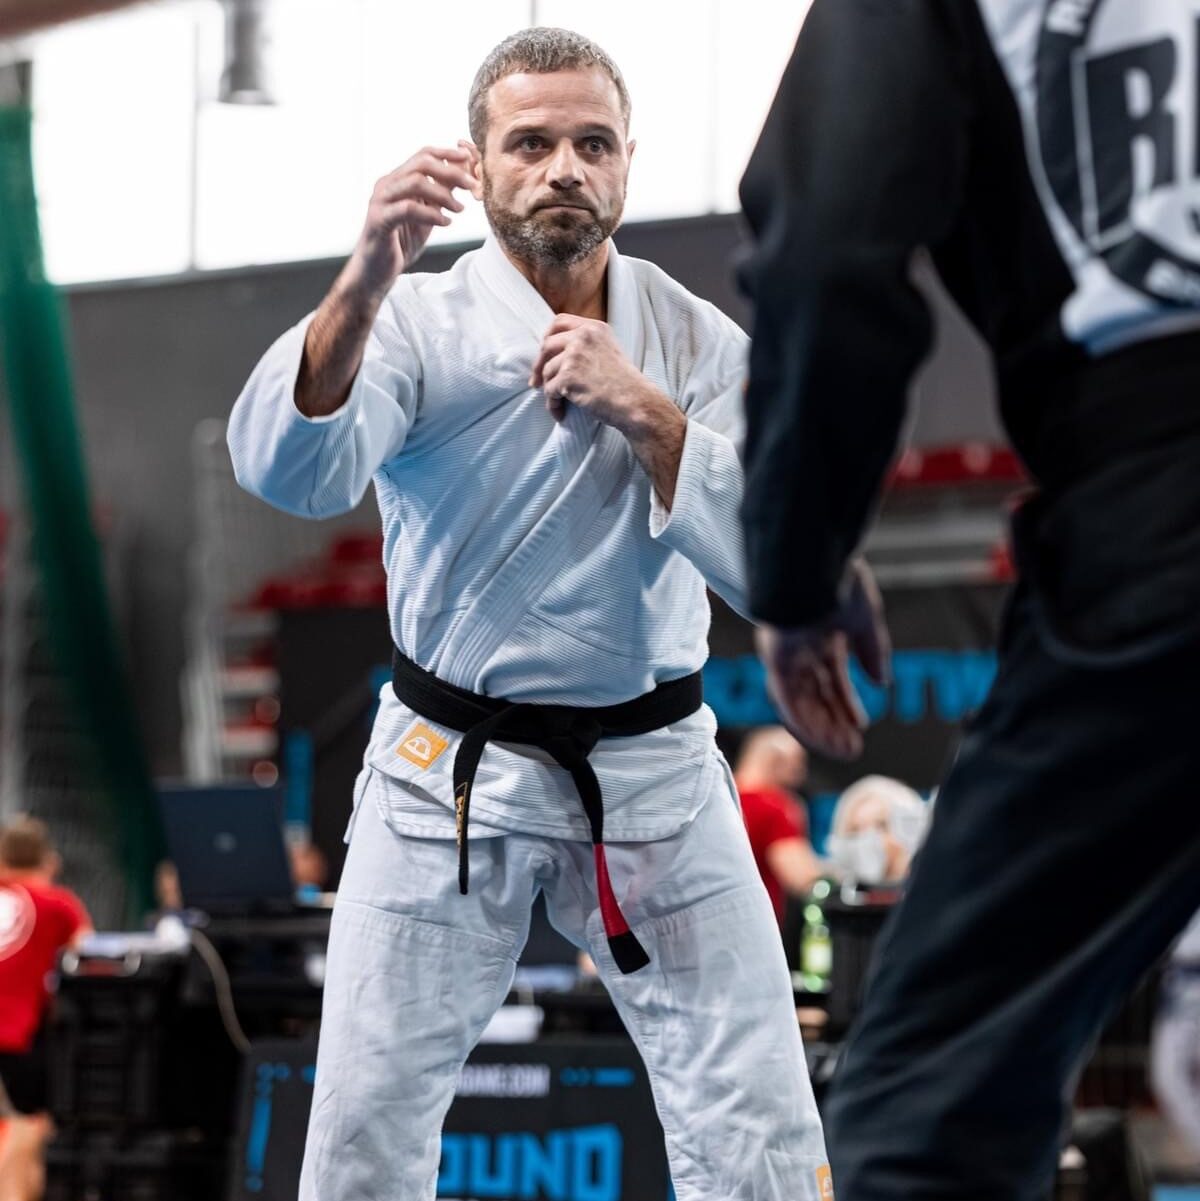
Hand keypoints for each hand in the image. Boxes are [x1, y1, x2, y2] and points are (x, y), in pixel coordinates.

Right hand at [349, 145, 477, 295]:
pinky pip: (408, 209)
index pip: (423, 155)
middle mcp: (387, 185)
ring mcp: (380, 201)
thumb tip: (463, 178)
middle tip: (472, 185)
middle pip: (421, 163)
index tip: (470, 159)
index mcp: (397, 180)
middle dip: (451, 172)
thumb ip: (440, 196)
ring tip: (459, 209)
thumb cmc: (401, 243)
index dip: (448, 154)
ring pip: (415, 182)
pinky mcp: (379, 220)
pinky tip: (446, 223)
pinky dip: (431, 214)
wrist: (376, 272)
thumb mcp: (427, 215)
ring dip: (444, 194)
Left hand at [529, 314, 652, 430]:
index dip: (547, 337)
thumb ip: (588, 345)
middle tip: (536, 382)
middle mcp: (583, 337)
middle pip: (547, 346)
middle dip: (538, 366)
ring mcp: (574, 355)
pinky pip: (550, 391)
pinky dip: (553, 405)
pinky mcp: (568, 376)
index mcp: (594, 328)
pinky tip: (561, 413)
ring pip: (547, 371)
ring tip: (558, 403)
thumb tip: (558, 354)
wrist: (636, 402)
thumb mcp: (609, 351)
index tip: (544, 354)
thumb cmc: (625, 384)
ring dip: (549, 389)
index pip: (559, 322)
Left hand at [756, 559, 891, 759]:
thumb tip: (882, 683)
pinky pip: (786, 698)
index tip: (862, 725)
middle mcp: (800, 648)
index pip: (832, 679)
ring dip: (820, 729)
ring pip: (801, 702)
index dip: (847, 704)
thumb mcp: (864, 618)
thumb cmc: (836, 576)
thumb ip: (872, 650)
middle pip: (815, 695)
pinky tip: (820, 738)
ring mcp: (785, 654)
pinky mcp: (774, 657)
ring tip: (842, 750)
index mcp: (820, 636)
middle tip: (852, 748)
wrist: (811, 556)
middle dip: (834, 723)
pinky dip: (803, 720)